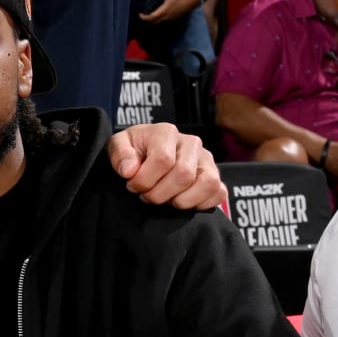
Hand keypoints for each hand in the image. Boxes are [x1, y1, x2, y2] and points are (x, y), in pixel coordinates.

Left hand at [106, 125, 224, 209]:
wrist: (145, 153)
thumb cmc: (133, 150)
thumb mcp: (118, 145)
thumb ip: (120, 154)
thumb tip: (129, 170)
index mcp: (166, 132)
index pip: (163, 160)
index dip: (144, 180)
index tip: (132, 184)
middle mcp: (191, 143)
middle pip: (183, 175)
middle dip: (159, 194)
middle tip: (146, 195)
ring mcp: (206, 160)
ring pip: (207, 183)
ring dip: (181, 200)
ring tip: (165, 199)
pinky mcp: (215, 177)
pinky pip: (219, 193)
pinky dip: (201, 204)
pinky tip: (181, 201)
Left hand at [140, 0, 196, 23]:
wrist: (192, 1)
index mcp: (164, 11)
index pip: (151, 18)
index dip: (144, 18)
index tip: (140, 14)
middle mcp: (166, 17)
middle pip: (153, 22)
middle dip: (147, 20)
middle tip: (144, 15)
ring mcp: (170, 19)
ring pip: (159, 22)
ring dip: (153, 20)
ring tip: (150, 14)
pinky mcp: (174, 18)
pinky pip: (164, 21)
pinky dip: (159, 19)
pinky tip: (159, 13)